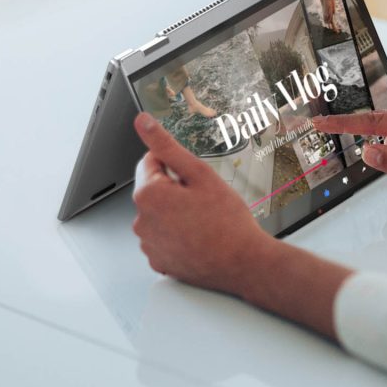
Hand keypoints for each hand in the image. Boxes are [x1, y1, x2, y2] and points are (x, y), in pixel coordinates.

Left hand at [131, 113, 273, 293]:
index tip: (195, 180)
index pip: (150, 162)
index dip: (176, 166)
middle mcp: (141, 221)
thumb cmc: (227, 221)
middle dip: (175, 190)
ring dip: (175, 213)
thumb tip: (142, 122)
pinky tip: (198, 238)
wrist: (244, 263)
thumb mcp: (200, 174)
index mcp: (148, 195)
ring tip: (204, 222)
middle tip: (204, 201)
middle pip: (154, 190)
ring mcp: (149, 244)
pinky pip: (163, 238)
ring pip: (158, 215)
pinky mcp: (158, 261)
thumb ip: (167, 146)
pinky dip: (176, 236)